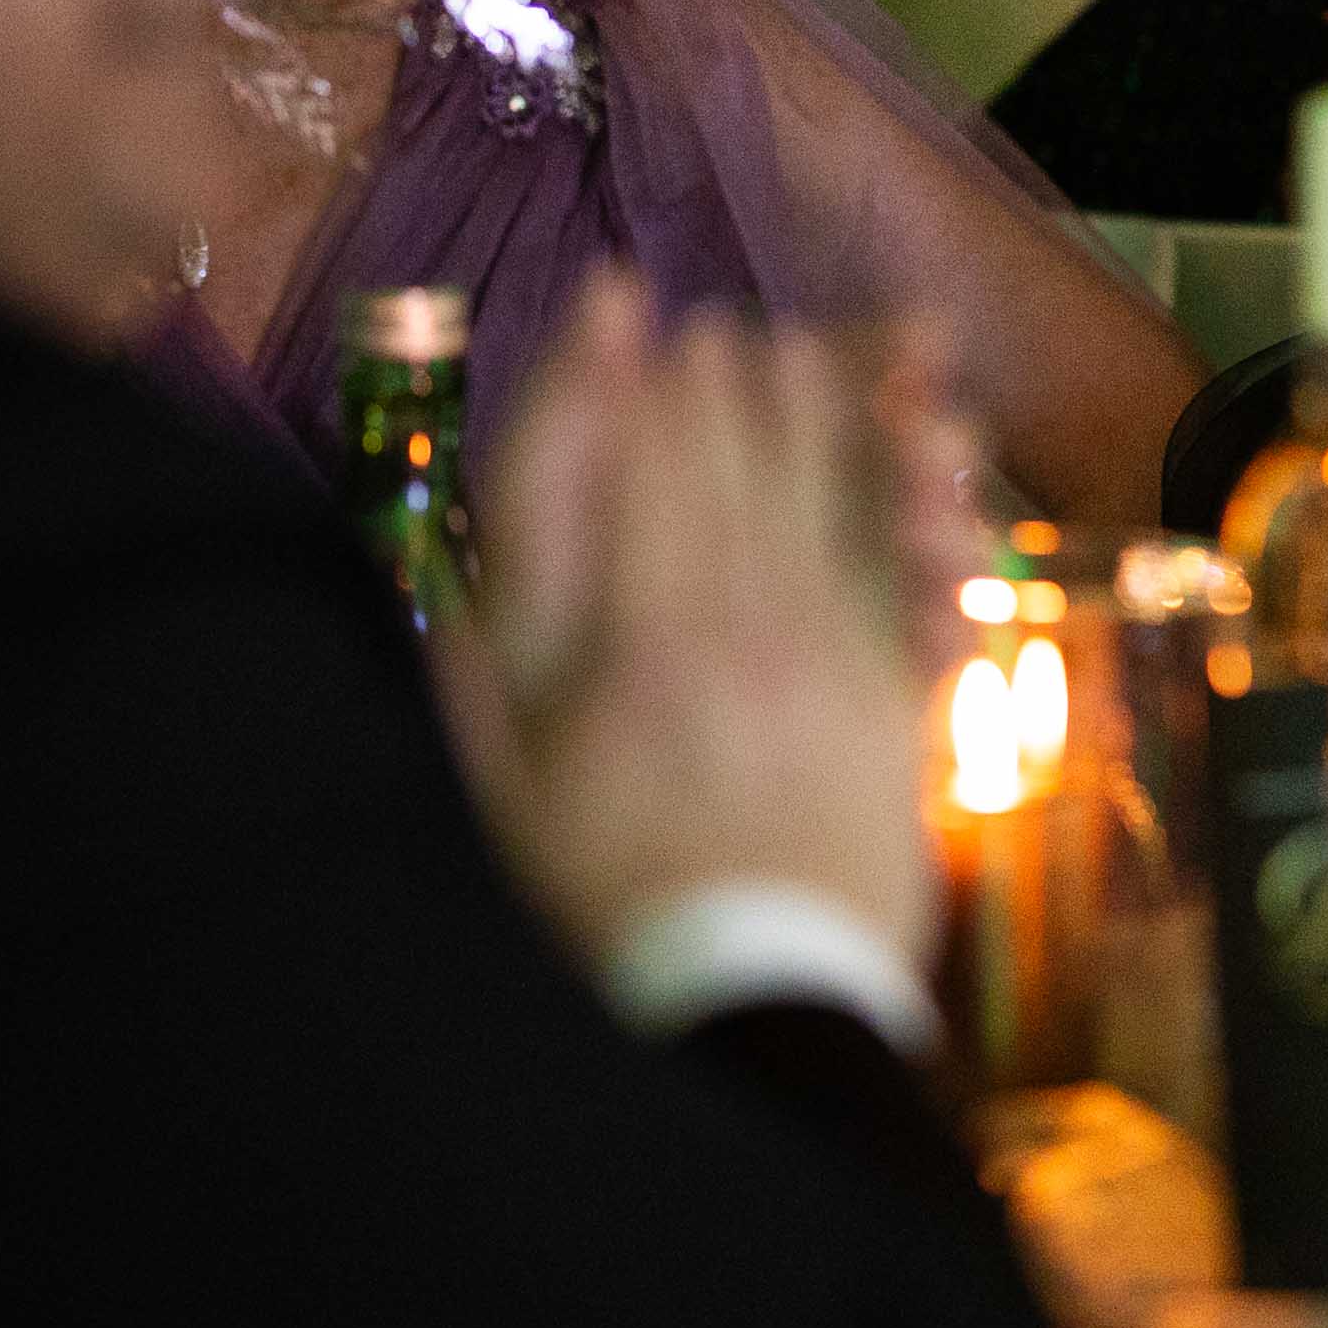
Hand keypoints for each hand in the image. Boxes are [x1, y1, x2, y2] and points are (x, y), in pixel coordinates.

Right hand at [441, 274, 938, 975]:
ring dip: (801, 426)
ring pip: (813, 511)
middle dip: (721, 396)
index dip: (642, 400)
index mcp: (642, 654)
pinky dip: (871, 503)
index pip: (646, 485)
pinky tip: (866, 465)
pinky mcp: (888, 701)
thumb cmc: (612, 907)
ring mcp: (826, 664)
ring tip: (788, 360)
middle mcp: (742, 638)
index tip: (640, 337)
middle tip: (716, 331)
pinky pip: (881, 576)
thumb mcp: (507, 803)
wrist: (760, 996)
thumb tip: (439, 594)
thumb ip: (475, 689)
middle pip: (732, 481)